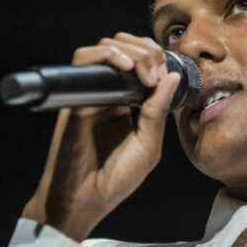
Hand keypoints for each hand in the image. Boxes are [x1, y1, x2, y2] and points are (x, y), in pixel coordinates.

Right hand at [21, 32, 180, 240]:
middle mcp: (108, 94)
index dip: (156, 58)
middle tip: (156, 71)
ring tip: (144, 72)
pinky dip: (107, 55)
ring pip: (105, 47)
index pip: (141, 62)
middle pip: (124, 46)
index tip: (167, 74)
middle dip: (146, 49)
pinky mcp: (74, 96)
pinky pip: (84, 61)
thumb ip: (158, 111)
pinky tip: (126, 67)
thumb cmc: (115, 179)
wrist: (85, 200)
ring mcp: (90, 93)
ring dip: (130, 50)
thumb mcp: (148, 146)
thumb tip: (172, 76)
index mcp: (127, 103)